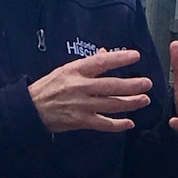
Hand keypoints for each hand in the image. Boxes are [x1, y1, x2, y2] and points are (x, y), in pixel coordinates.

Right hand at [28, 49, 151, 133]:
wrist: (30, 109)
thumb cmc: (49, 86)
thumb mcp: (66, 69)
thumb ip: (88, 63)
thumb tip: (105, 53)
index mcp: (76, 70)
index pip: (101, 62)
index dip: (119, 58)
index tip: (136, 56)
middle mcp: (80, 87)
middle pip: (111, 85)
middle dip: (132, 85)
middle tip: (147, 83)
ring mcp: (81, 105)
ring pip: (111, 104)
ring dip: (130, 103)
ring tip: (145, 100)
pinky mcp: (80, 121)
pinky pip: (103, 124)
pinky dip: (117, 125)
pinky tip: (129, 123)